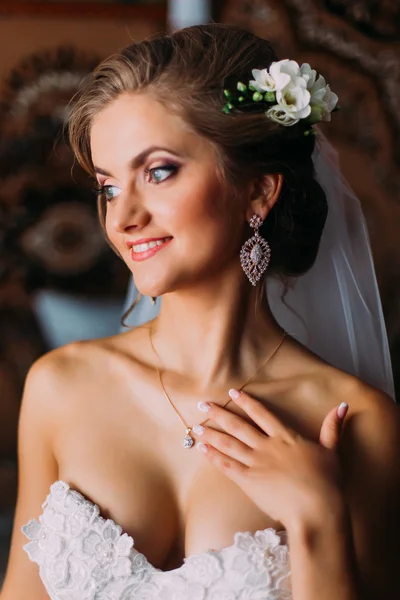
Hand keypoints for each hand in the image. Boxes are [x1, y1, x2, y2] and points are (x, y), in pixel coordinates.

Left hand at [194, 391, 348, 529]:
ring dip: (211, 434)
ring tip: (196, 425)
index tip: (232, 392)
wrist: (316, 511)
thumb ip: (332, 428)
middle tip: (202, 403)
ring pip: (229, 443)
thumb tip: (342, 406)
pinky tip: (202, 449)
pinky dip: (213, 456)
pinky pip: (227, 466)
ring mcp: (256, 463)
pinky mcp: (249, 482)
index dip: (246, 402)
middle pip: (239, 425)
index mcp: (286, 438)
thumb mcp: (331, 451)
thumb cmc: (327, 483)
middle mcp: (267, 446)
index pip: (262, 414)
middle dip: (219, 414)